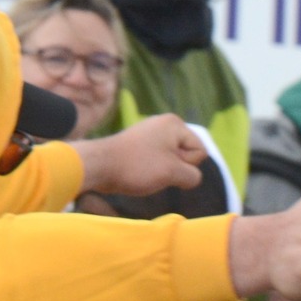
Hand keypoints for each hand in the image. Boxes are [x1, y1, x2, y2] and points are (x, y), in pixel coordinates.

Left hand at [72, 113, 205, 195]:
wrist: (100, 166)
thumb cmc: (138, 166)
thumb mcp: (173, 173)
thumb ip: (193, 176)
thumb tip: (190, 177)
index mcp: (175, 123)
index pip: (200, 151)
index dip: (186, 165)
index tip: (165, 164)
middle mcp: (165, 123)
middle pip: (188, 154)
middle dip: (176, 166)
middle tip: (155, 168)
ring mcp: (152, 132)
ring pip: (174, 159)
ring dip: (165, 170)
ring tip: (146, 171)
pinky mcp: (141, 143)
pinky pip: (160, 159)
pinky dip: (154, 168)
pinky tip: (140, 170)